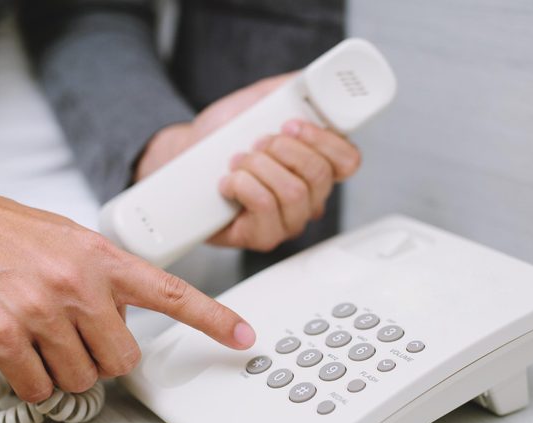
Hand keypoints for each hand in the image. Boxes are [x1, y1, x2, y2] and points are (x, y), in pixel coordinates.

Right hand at [0, 133, 255, 401]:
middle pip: (124, 360)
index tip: (242, 336)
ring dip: (64, 369)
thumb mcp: (74, 241)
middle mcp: (79, 284)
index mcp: (104, 259)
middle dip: (104, 359)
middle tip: (79, 340)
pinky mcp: (2, 335)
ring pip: (81, 378)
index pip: (173, 293)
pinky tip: (18, 351)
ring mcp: (41, 310)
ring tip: (41, 336)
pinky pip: (38, 386)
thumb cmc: (9, 230)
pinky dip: (32, 380)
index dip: (214, 319)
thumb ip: (107, 277)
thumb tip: (127, 316)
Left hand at [135, 74, 360, 251]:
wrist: (184, 157)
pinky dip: (243, 186)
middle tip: (257, 142)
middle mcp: (308, 196)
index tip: (292, 124)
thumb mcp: (259, 102)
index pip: (348, 160)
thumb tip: (314, 75)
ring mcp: (287, 219)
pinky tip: (229, 182)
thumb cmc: (222, 136)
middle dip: (282, 149)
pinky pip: (265, 208)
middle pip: (319, 175)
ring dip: (258, 167)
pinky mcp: (262, 236)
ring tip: (238, 161)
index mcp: (316, 164)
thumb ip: (291, 88)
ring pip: (293, 192)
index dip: (325, 140)